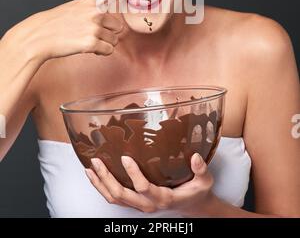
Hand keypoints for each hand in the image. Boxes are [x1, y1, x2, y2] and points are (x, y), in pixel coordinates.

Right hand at [4, 0, 132, 63]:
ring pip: (114, 39)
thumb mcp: (74, 7)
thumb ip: (94, 8)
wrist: (39, 36)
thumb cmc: (56, 23)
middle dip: (109, 33)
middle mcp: (94, 12)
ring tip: (85, 40)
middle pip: (118, 26)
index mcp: (90, 1)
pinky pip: (109, 49)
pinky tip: (88, 48)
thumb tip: (116, 22)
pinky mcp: (91, 43)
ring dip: (104, 43)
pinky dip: (101, 52)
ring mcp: (93, 27)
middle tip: (91, 34)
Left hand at [85, 153, 213, 216]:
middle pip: (121, 195)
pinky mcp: (136, 202)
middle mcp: (148, 204)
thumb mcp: (204, 181)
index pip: (144, 188)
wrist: (193, 206)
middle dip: (106, 179)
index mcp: (163, 198)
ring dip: (100, 184)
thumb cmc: (197, 192)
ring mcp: (140, 205)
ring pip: (114, 199)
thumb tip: (195, 157)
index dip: (133, 174)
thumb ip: (201, 170)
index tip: (125, 158)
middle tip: (97, 162)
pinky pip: (116, 198)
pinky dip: (103, 187)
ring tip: (90, 168)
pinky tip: (95, 175)